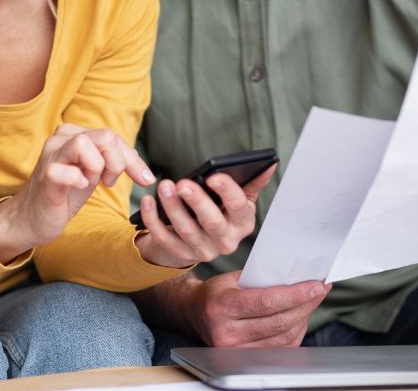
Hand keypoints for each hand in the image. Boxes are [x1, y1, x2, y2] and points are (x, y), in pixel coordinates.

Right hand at [0, 124, 154, 263]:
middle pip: (105, 136)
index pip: (113, 137)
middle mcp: (61, 139)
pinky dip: (78, 179)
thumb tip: (147, 174)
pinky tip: (80, 187)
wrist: (32, 219)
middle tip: (107, 182)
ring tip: (90, 183)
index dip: (133, 160)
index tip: (144, 179)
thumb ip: (115, 163)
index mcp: (74, 134)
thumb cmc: (65, 194)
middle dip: (117, 163)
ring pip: (84, 145)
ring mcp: (51, 156)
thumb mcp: (95, 174)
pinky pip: (65, 170)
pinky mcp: (45, 177)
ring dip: (97, 168)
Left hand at [134, 165, 275, 268]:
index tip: (214, 176)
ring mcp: (204, 252)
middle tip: (183, 183)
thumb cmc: (220, 211)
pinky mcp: (181, 255)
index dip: (227, 192)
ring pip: (186, 230)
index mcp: (243, 223)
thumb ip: (252, 182)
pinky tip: (147, 201)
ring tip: (164, 187)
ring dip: (173, 208)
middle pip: (212, 222)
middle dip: (197, 202)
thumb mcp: (238, 200)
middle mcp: (227, 241)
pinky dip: (153, 220)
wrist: (198, 240)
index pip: (238, 207)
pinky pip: (165, 239)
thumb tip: (270, 163)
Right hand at [191, 271, 330, 346]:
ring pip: (283, 336)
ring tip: (313, 300)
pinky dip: (295, 331)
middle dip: (305, 304)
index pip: (267, 302)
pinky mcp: (245, 359)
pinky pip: (281, 348)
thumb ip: (261, 278)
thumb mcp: (233, 278)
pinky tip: (301, 316)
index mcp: (222, 306)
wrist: (195, 313)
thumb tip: (298, 275)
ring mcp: (235, 350)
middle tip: (320, 289)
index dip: (296, 295)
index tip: (316, 285)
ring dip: (304, 317)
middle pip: (278, 321)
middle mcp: (227, 333)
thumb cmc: (218, 292)